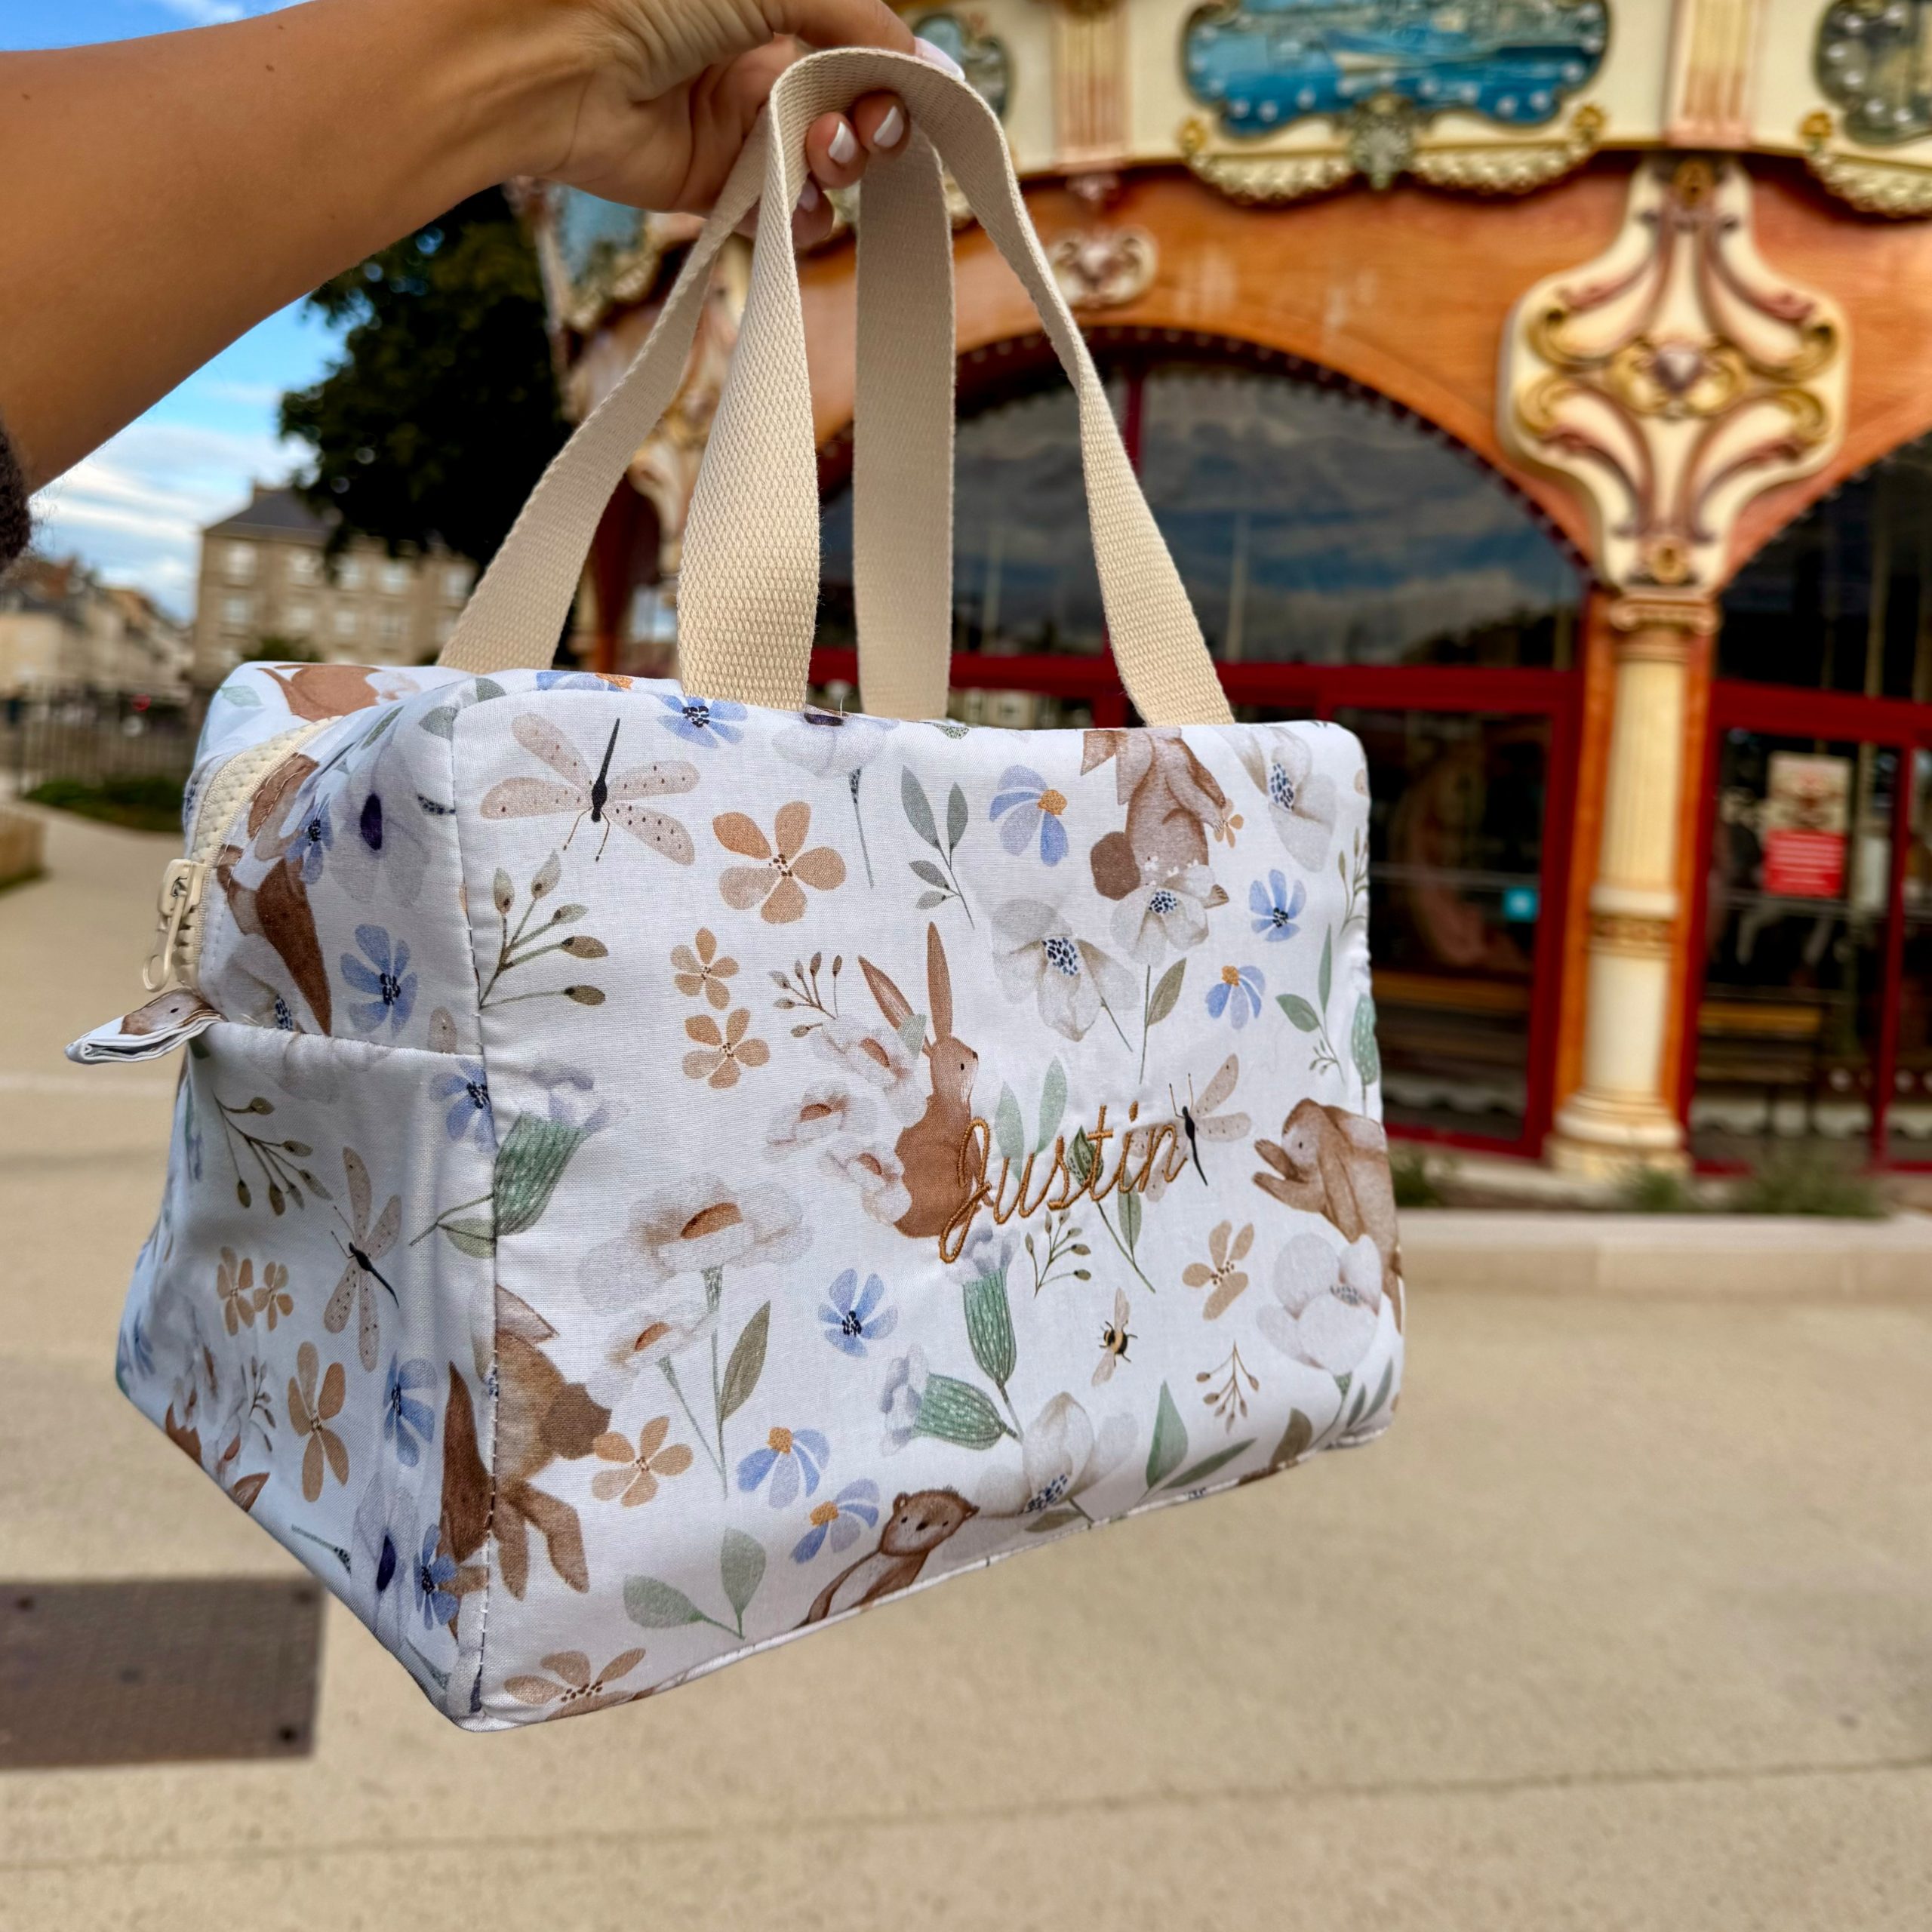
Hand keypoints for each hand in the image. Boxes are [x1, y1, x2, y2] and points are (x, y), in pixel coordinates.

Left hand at [517, 0, 961, 246]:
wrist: (547, 53)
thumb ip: (860, 22)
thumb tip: (933, 70)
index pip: (859, 40)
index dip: (894, 71)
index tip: (917, 95)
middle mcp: (754, 54)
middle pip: (849, 105)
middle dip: (874, 121)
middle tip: (869, 130)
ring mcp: (732, 124)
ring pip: (820, 164)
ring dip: (838, 165)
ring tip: (819, 153)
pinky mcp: (708, 188)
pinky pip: (777, 215)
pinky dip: (800, 218)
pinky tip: (800, 204)